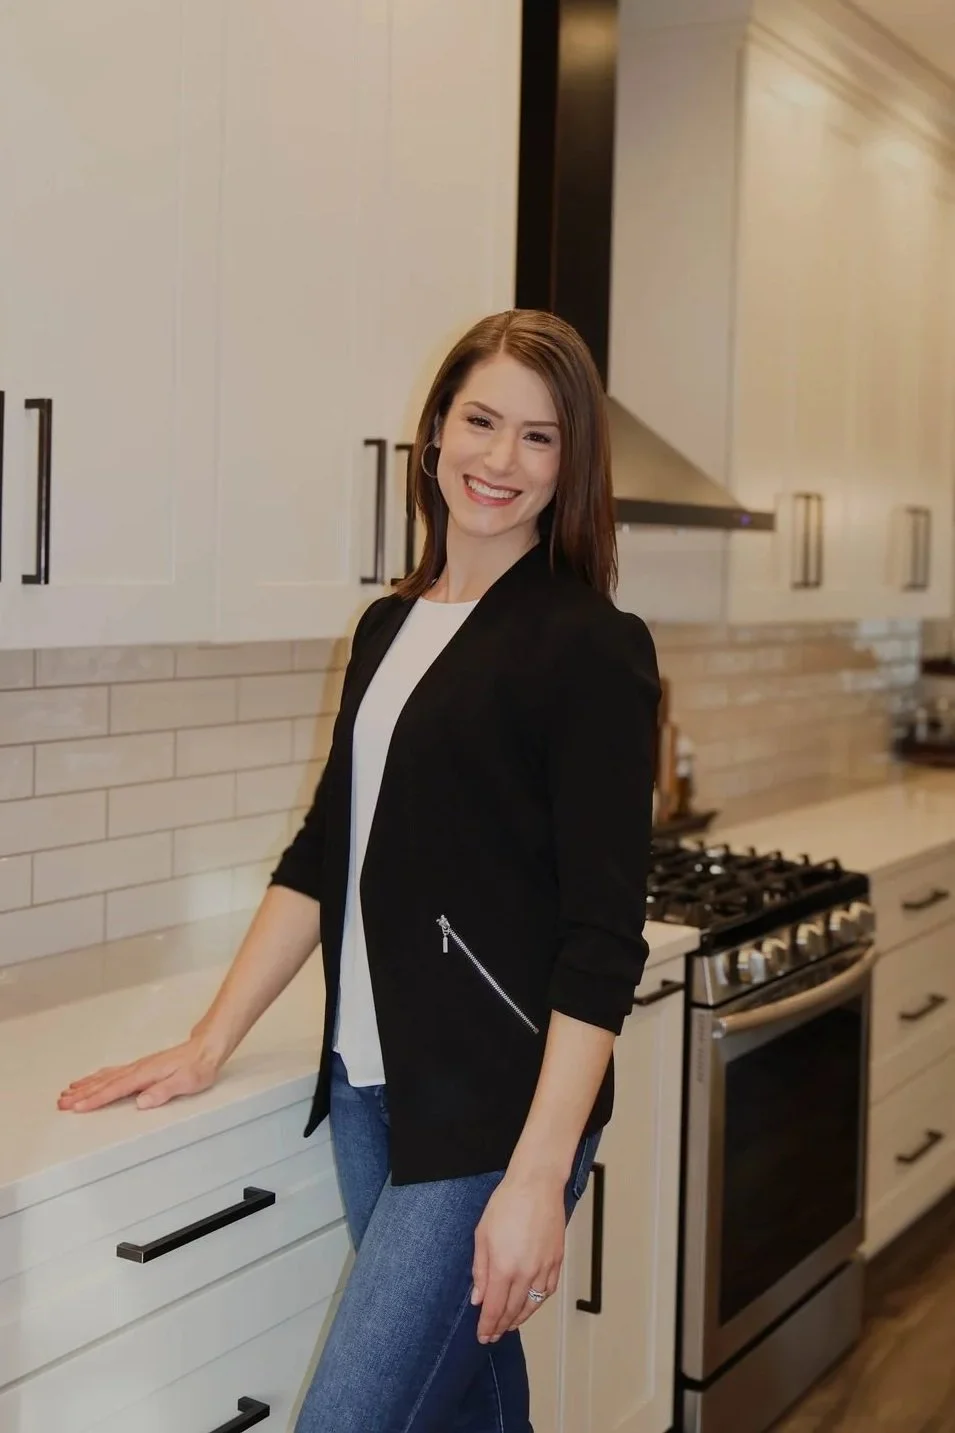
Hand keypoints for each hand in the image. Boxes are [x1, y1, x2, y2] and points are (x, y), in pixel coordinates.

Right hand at [57, 1037, 222, 1113]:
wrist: (207, 1048)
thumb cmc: (198, 1066)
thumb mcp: (185, 1082)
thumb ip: (163, 1092)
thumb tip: (142, 1102)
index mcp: (145, 1074)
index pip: (115, 1090)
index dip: (95, 1100)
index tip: (78, 1107)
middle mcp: (138, 1069)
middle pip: (104, 1083)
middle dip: (82, 1093)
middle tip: (62, 1102)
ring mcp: (139, 1066)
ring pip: (106, 1076)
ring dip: (87, 1084)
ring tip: (69, 1091)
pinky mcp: (142, 1066)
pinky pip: (114, 1072)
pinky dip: (99, 1076)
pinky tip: (93, 1078)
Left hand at [471, 1173, 565, 1343]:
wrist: (537, 1185)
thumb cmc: (506, 1204)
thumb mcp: (482, 1235)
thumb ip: (480, 1269)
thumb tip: (478, 1298)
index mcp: (504, 1268)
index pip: (494, 1309)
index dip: (488, 1326)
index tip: (482, 1336)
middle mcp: (526, 1273)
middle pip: (513, 1311)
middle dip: (501, 1327)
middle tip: (493, 1335)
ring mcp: (544, 1268)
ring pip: (532, 1305)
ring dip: (519, 1319)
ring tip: (509, 1325)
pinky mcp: (557, 1260)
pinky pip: (547, 1291)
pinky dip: (538, 1303)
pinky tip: (530, 1304)